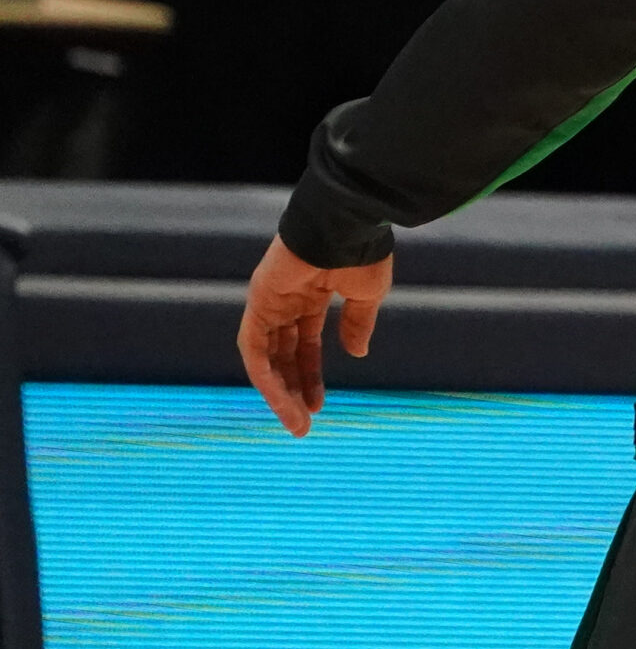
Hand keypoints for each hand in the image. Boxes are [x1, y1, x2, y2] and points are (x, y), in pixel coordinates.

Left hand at [237, 235, 390, 436]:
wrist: (345, 225)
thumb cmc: (361, 252)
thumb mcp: (366, 295)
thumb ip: (358, 324)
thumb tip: (357, 353)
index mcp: (312, 293)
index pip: (305, 342)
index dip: (311, 373)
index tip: (320, 403)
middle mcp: (286, 300)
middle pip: (283, 354)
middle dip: (294, 388)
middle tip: (305, 422)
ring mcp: (268, 302)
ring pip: (267, 358)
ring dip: (280, 392)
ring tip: (297, 422)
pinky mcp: (258, 304)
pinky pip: (255, 350)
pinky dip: (267, 377)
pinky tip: (283, 399)